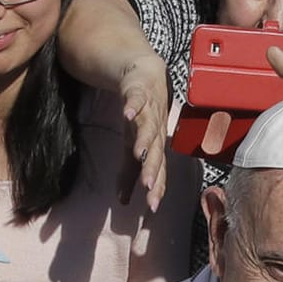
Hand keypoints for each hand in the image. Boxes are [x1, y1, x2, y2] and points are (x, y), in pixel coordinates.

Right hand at [116, 54, 171, 211]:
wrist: (145, 74)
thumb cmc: (143, 115)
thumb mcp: (133, 146)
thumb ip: (129, 173)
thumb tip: (123, 201)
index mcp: (156, 147)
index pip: (159, 171)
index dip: (157, 188)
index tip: (152, 207)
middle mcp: (156, 131)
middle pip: (156, 153)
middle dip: (152, 170)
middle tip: (148, 188)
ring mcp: (149, 110)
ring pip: (148, 127)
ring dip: (144, 140)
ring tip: (139, 154)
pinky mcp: (139, 92)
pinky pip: (136, 99)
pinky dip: (133, 106)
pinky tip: (127, 114)